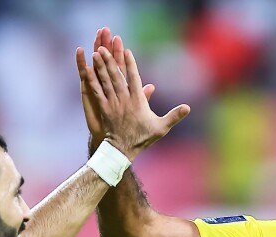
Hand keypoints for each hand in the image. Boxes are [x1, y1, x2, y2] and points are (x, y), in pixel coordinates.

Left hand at [77, 40, 188, 158]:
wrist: (123, 150)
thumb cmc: (143, 138)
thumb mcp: (161, 127)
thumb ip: (174, 116)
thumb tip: (188, 107)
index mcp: (138, 102)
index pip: (135, 78)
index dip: (131, 64)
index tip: (126, 50)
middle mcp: (124, 100)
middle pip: (117, 76)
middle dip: (111, 60)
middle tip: (105, 46)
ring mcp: (113, 104)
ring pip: (106, 81)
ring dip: (100, 66)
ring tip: (96, 52)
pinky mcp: (104, 108)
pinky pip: (97, 92)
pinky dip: (92, 80)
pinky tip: (86, 70)